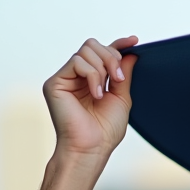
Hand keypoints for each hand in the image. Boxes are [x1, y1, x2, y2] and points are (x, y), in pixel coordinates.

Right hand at [42, 35, 138, 164]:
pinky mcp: (55, 82)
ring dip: (102, 69)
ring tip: (104, 92)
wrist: (91, 148)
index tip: (134, 41)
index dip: (118, 44)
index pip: (103, 52)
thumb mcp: (121, 98)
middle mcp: (76, 76)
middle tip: (119, 79)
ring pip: (86, 51)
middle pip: (93, 45)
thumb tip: (131, 53)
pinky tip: (95, 94)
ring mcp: (65, 78)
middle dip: (111, 57)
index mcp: (92, 79)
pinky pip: (77, 62)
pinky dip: (92, 76)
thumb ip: (124, 74)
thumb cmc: (105, 130)